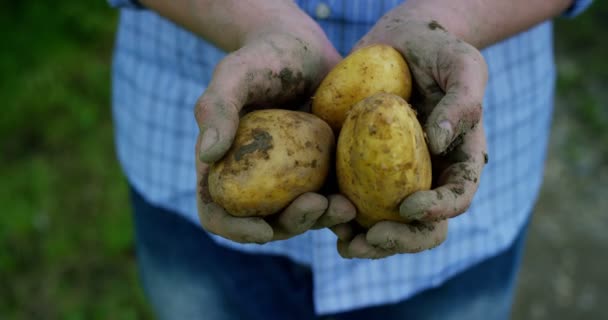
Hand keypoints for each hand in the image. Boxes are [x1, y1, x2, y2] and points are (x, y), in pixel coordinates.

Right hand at [195, 21, 355, 243]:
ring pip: (301, 217)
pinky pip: (328, 198)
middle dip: (291, 225)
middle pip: (265, 223)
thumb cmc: (263, 56)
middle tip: (317, 205)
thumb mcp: (235, 74)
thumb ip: (216, 107)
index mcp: (223, 167)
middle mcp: (255, 180)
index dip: (235, 230)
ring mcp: (289, 179)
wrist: (304, 48)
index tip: (263, 231)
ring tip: (347, 206)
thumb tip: (207, 154)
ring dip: (322, 220)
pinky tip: (361, 201)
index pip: (217, 213)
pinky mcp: (319, 172)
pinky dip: (341, 206)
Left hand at [334, 13, 487, 258]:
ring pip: (382, 224)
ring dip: (363, 240)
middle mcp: (424, 177)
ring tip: (342, 240)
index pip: (456, 198)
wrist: (400, 41)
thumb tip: (439, 142)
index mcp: (456, 162)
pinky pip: (347, 198)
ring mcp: (390, 177)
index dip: (438, 211)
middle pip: (420, 227)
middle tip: (372, 238)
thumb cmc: (438, 50)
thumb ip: (463, 101)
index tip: (410, 206)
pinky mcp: (357, 167)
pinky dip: (333, 212)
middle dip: (398, 241)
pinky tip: (317, 212)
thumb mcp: (463, 65)